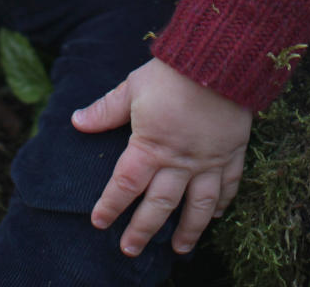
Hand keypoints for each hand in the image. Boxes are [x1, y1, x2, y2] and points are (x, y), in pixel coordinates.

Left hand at [71, 57, 251, 258]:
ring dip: (187, 230)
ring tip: (179, 249)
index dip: (110, 205)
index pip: (125, 185)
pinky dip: (222, 204)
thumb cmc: (172, 73)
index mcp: (151, 146)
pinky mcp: (232, 153)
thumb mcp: (133, 87)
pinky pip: (228, 186)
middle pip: (159, 205)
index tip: (99, 222)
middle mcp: (179, 162)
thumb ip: (106, 110)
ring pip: (197, 206)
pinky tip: (216, 216)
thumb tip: (76, 121)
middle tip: (130, 249)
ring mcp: (208, 161)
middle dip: (142, 230)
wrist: (219, 60)